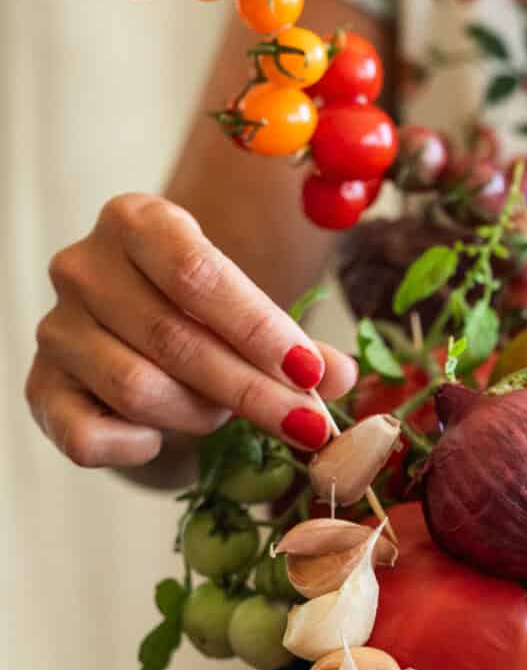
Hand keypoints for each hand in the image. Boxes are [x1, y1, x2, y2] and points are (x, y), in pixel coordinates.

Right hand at [26, 194, 356, 469]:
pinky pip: (88, 437)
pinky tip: (160, 439)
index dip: (258, 329)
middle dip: (251, 390)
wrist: (132, 341)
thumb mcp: (248, 315)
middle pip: (174, 338)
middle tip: (308, 426)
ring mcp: (56, 328)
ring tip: (222, 414)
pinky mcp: (40, 388)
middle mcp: (83, 266)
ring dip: (199, 414)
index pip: (197, 274)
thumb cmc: (199, 318)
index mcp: (137, 222)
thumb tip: (342, 376)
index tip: (311, 374)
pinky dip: (137, 448)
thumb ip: (295, 345)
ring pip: (138, 388)